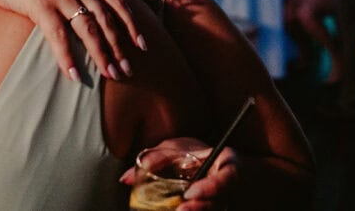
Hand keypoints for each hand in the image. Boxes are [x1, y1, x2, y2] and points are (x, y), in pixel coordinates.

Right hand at [0, 0, 144, 80]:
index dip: (131, 24)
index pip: (116, 2)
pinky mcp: (40, 6)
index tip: (142, 44)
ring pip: (88, 28)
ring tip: (110, 74)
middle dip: (119, 46)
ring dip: (101, 54)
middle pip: (106, 19)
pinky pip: (58, 36)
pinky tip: (74, 74)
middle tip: (128, 69)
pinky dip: (67, 56)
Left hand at [119, 137, 239, 210]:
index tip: (190, 193)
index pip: (228, 177)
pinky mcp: (211, 209)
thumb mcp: (174, 149)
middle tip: (180, 210)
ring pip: (213, 210)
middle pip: (220, 203)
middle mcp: (227, 188)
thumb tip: (126, 178)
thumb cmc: (192, 154)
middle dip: (199, 209)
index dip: (212, 187)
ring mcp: (222, 202)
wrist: (201, 164)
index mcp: (226, 165)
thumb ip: (155, 159)